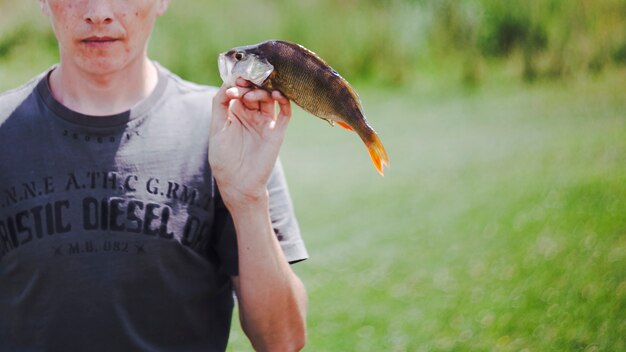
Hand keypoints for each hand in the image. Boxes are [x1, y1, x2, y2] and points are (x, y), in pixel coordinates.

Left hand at [209, 79, 291, 207]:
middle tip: (243, 84)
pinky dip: (283, 100)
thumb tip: (228, 84)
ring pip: (269, 97)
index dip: (237, 82)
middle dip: (250, 84)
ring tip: (250, 97)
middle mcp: (252, 115)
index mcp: (236, 113)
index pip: (240, 89)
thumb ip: (220, 105)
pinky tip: (276, 94)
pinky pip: (285, 112)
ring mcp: (265, 122)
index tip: (233, 82)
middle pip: (255, 90)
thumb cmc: (223, 159)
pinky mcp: (277, 131)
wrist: (237, 183)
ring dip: (262, 91)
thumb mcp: (216, 128)